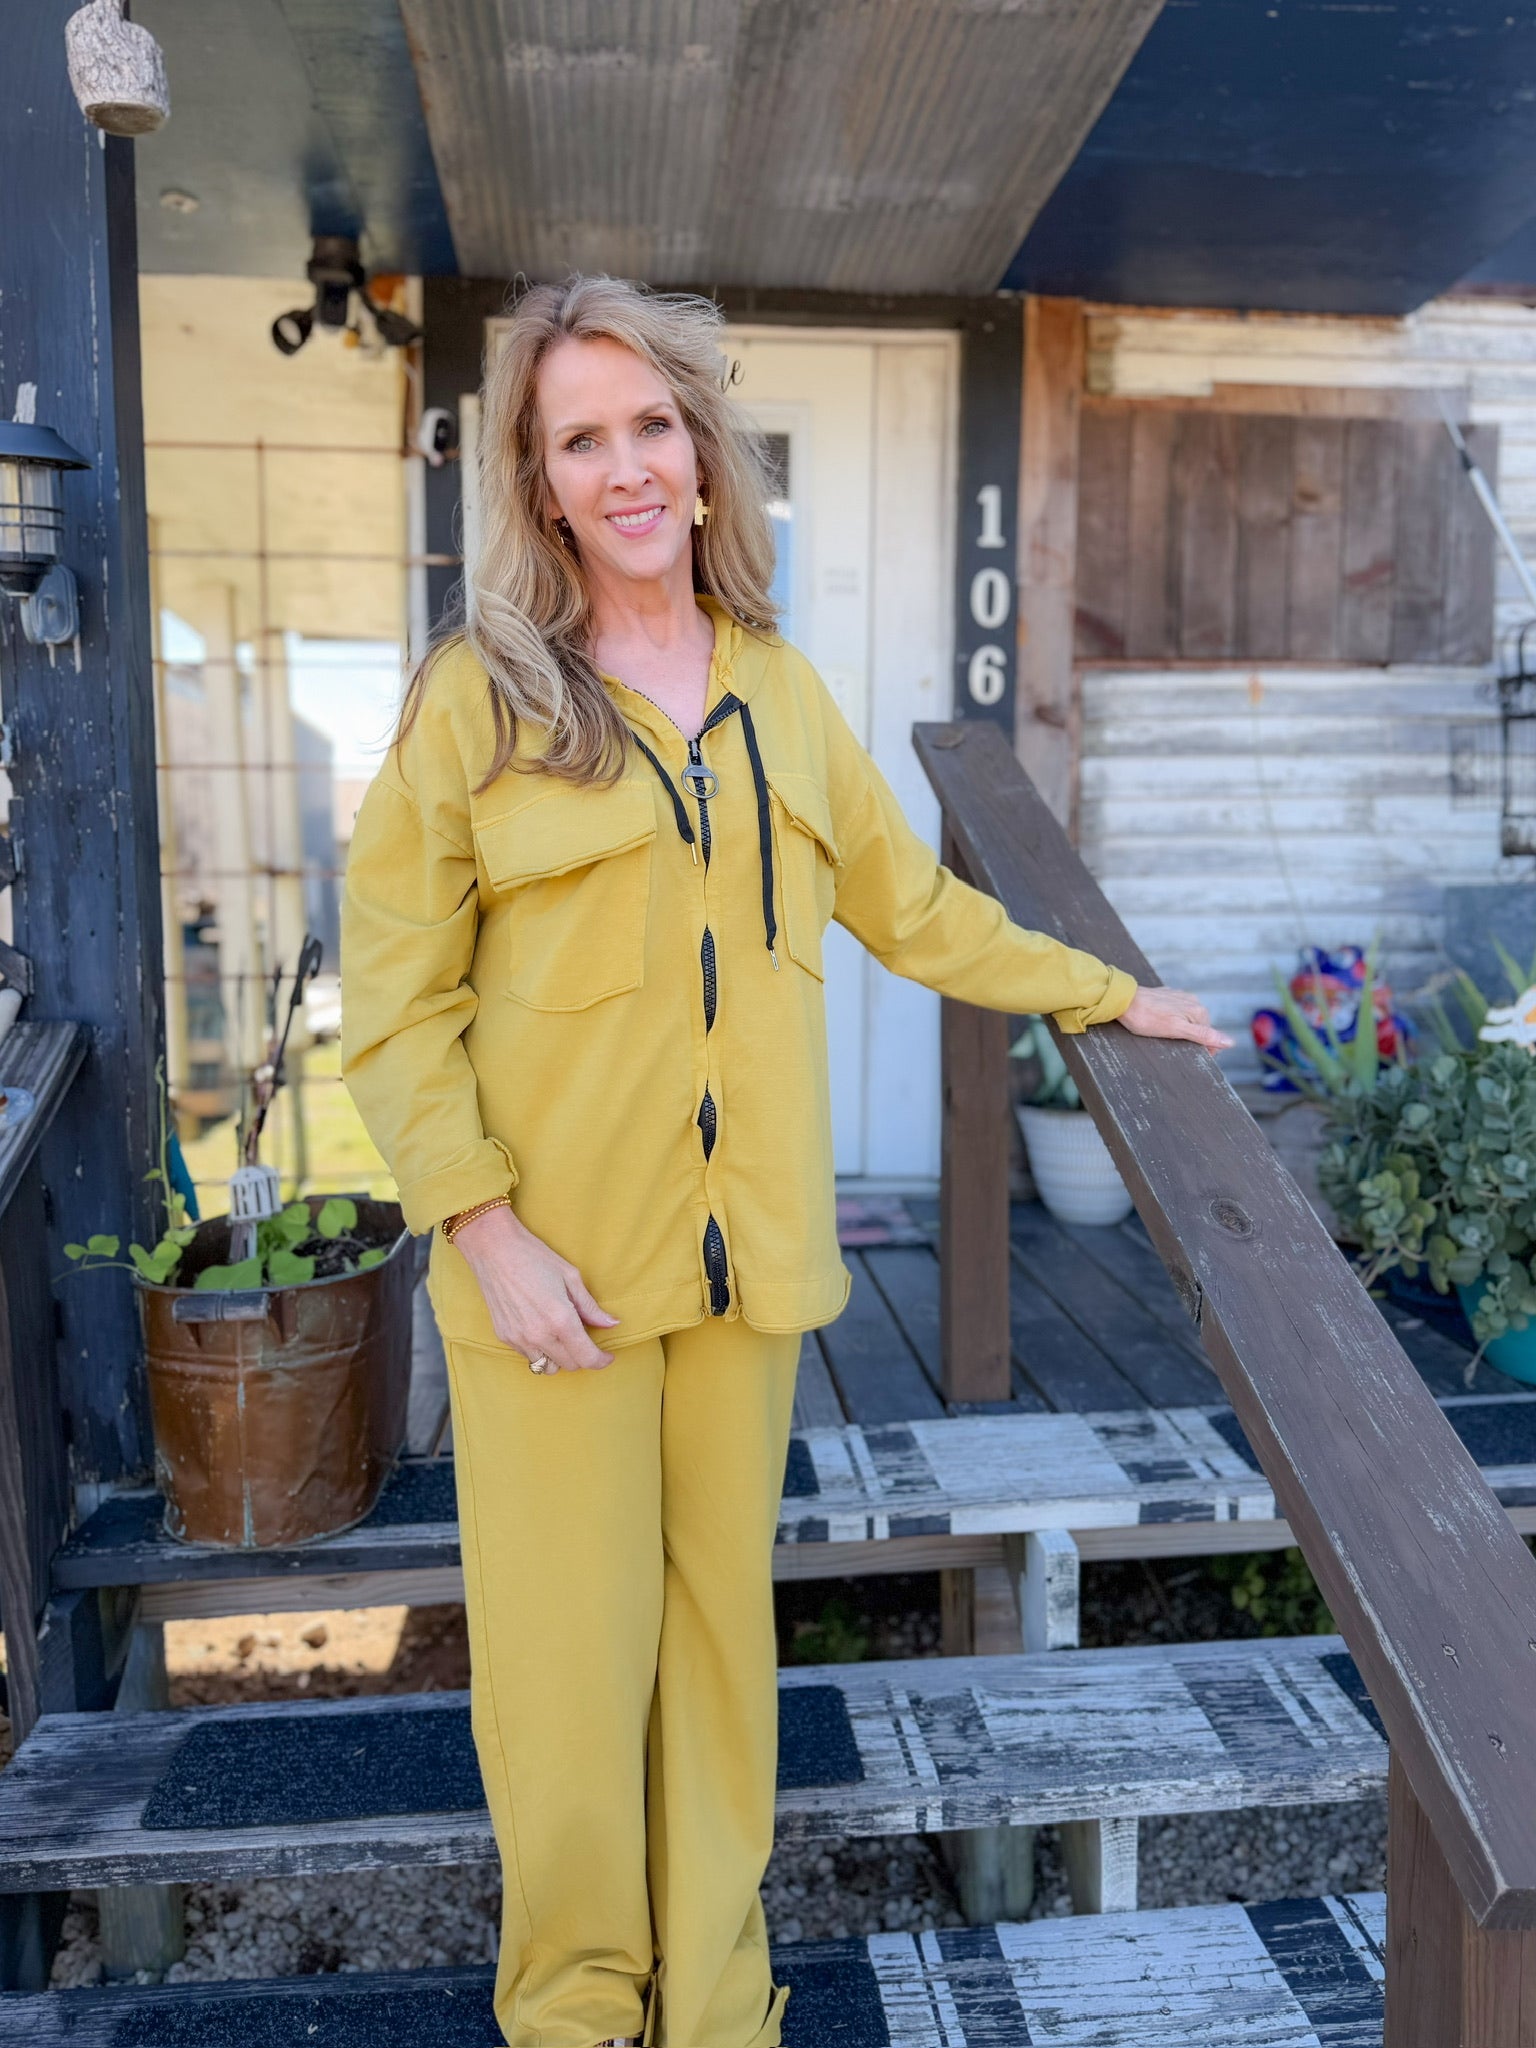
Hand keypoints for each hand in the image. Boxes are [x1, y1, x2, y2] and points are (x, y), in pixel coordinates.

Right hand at [451, 1205, 619, 1370]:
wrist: (493, 1249)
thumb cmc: (534, 1257)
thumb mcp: (570, 1277)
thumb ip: (590, 1307)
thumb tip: (612, 1324)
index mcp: (560, 1319)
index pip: (586, 1357)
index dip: (601, 1361)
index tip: (607, 1356)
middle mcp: (539, 1335)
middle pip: (569, 1365)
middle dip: (582, 1357)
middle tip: (585, 1338)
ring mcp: (519, 1338)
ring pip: (547, 1368)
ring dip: (560, 1358)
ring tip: (562, 1338)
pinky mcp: (504, 1336)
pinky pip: (528, 1356)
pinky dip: (540, 1351)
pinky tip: (541, 1330)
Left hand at [1120, 986, 1233, 1054]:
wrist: (1123, 1001)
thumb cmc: (1147, 1018)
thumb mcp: (1177, 1030)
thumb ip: (1204, 1036)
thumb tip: (1230, 1042)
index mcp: (1198, 1011)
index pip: (1210, 1036)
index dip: (1204, 1050)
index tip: (1191, 1058)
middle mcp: (1192, 1001)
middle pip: (1199, 1028)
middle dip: (1192, 1040)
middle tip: (1174, 1048)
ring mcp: (1179, 997)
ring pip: (1187, 1020)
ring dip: (1181, 1031)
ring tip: (1165, 1037)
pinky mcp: (1166, 997)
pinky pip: (1175, 1013)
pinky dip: (1171, 1022)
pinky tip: (1159, 1026)